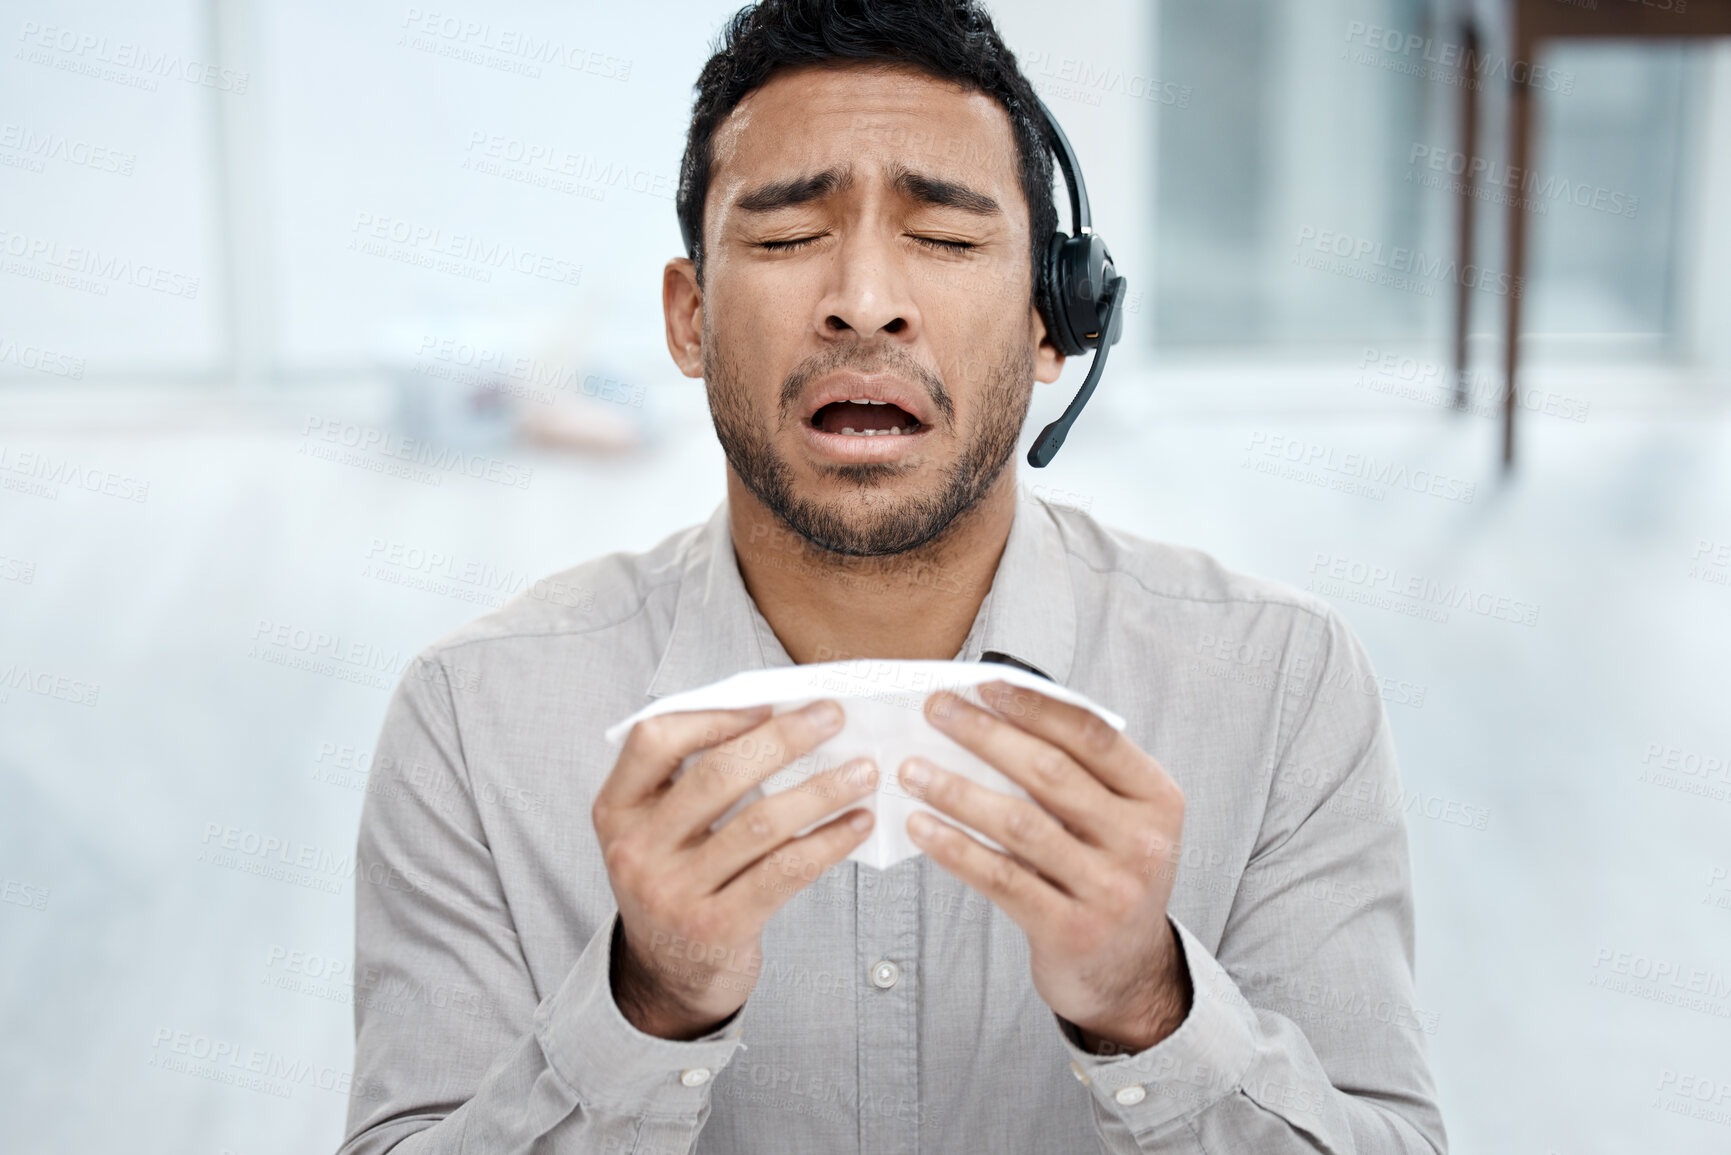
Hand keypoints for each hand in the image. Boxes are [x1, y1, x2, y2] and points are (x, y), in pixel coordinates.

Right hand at [592, 700, 875, 1039]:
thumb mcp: (658, 830)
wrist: (667, 976)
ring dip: (821, 791)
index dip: (712, 716)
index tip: (768, 704)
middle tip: (833, 718)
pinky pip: (784, 872)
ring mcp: (673, 893)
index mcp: (617, 810)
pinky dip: (828, 842)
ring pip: (760, 824)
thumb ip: (692, 779)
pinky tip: (856, 824)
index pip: (652, 740)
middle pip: (717, 776)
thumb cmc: (678, 881)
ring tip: (862, 772)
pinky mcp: (716, 928)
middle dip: (784, 739)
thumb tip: (778, 719)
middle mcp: (636, 850)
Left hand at [898, 682, 1190, 1053]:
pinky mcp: (1071, 930)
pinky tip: (923, 828)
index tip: (982, 684)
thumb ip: (1078, 774)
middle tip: (936, 713)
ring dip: (957, 791)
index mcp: (1157, 798)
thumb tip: (994, 716)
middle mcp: (1142, 842)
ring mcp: (1109, 889)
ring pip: (1019, 824)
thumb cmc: (1109, 877)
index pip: (1092, 735)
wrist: (1130, 974)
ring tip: (913, 770)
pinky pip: (1002, 878)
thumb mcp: (1119, 821)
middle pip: (1050, 773)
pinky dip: (956, 848)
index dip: (1034, 705)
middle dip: (985, 735)